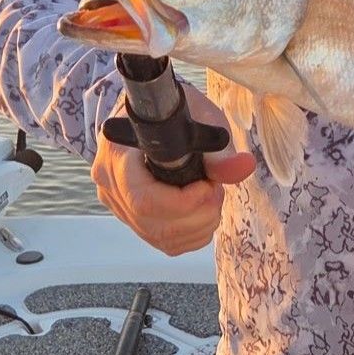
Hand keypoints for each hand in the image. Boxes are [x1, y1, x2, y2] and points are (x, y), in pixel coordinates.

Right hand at [91, 85, 255, 254]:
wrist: (152, 113)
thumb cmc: (172, 110)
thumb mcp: (198, 116)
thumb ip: (218, 146)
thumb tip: (243, 167)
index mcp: (116, 154)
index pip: (143, 199)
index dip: (184, 202)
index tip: (209, 184)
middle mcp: (109, 185)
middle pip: (154, 224)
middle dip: (198, 214)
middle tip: (216, 190)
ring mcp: (117, 205)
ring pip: (161, 238)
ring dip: (199, 225)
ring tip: (211, 196)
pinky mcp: (132, 218)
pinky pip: (165, 243)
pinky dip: (193, 234)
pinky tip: (203, 210)